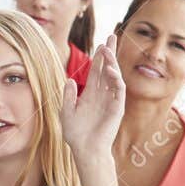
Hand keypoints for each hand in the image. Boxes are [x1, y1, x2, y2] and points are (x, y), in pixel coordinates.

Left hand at [60, 35, 124, 165]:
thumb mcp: (66, 112)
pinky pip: (118, 90)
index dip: (99, 57)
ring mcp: (111, 100)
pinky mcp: (116, 108)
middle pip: (108, 68)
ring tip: (107, 49)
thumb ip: (68, 96)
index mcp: (91, 94)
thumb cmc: (75, 134)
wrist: (85, 149)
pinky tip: (110, 70)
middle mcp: (102, 94)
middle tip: (112, 35)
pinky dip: (115, 79)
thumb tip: (70, 80)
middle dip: (110, 53)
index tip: (101, 43)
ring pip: (114, 76)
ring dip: (112, 62)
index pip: (97, 71)